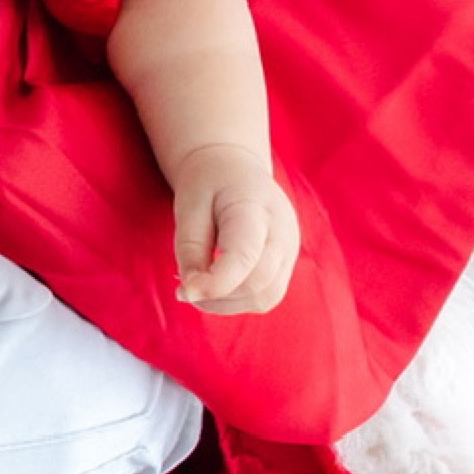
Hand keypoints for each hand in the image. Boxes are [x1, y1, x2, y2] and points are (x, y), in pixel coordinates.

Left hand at [171, 143, 298, 313]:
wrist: (235, 169)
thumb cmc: (207, 185)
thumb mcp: (188, 206)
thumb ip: (190, 249)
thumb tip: (191, 293)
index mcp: (254, 205)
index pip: (245, 254)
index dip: (216, 282)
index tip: (184, 292)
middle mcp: (282, 229)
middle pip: (259, 281)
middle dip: (218, 297)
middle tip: (184, 290)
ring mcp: (290, 248)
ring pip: (266, 296)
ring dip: (228, 304)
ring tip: (198, 289)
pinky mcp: (287, 263)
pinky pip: (267, 295)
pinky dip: (238, 300)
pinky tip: (215, 288)